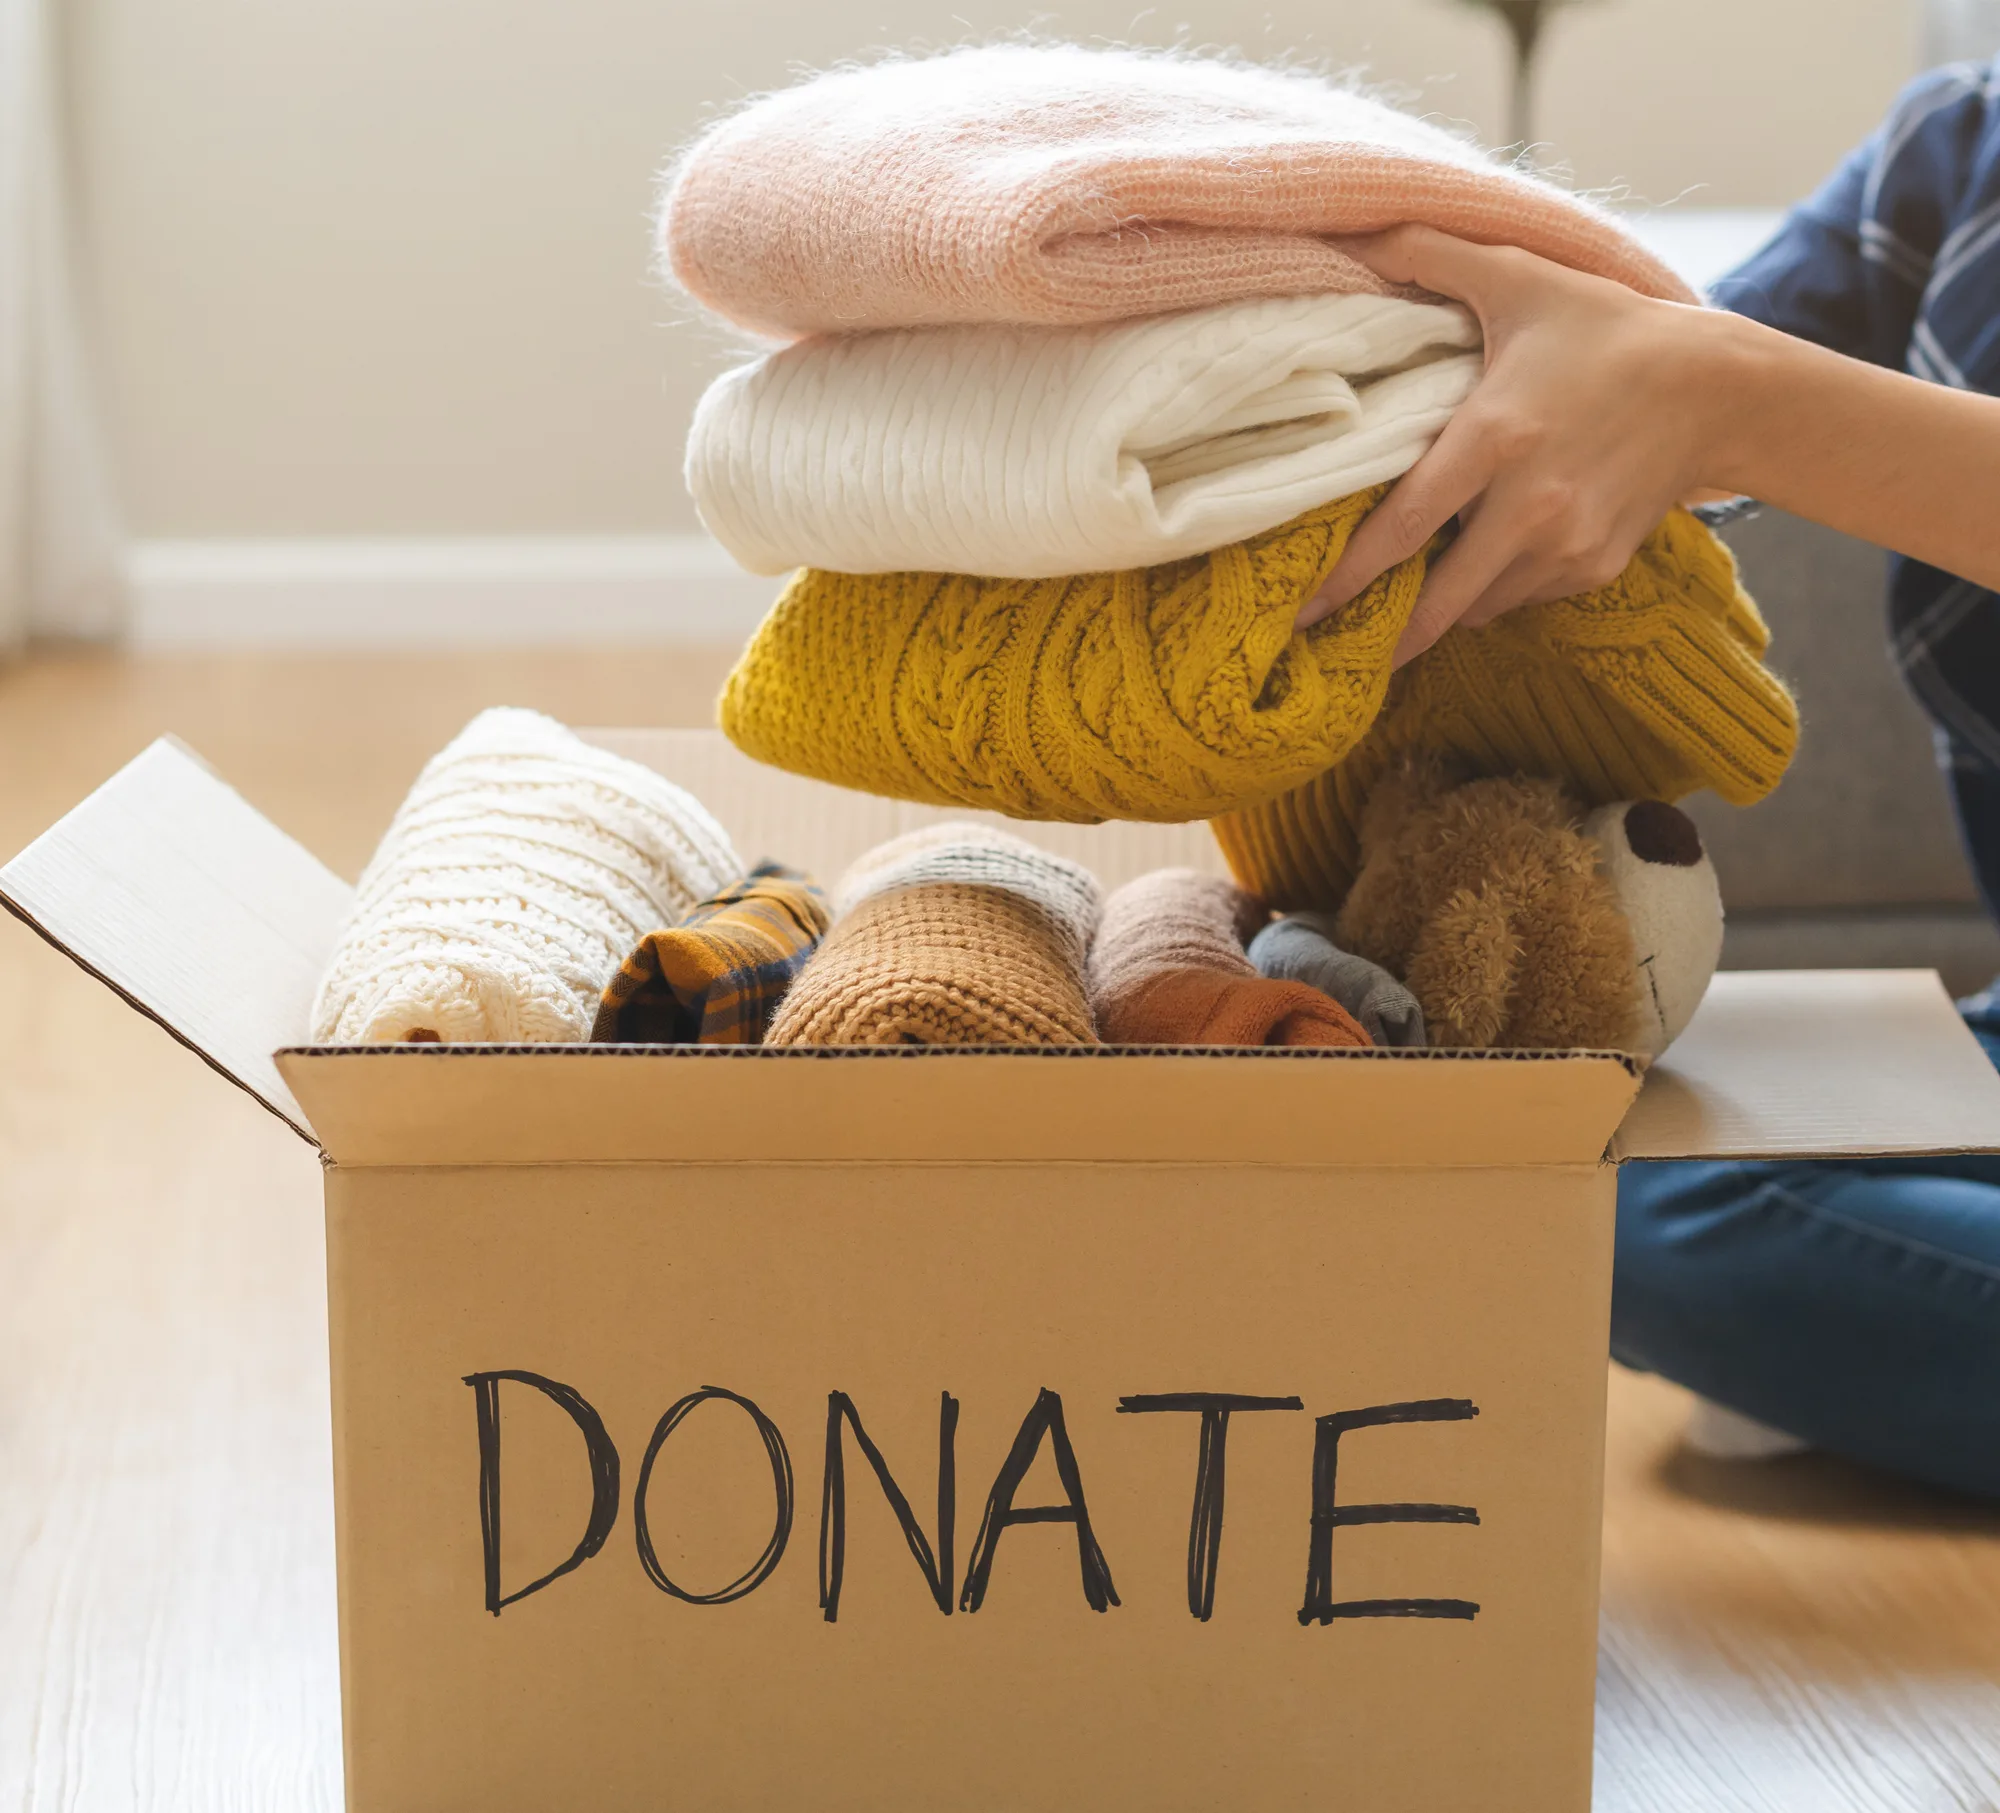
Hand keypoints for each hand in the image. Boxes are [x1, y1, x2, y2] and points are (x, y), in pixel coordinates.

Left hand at [1296, 226, 1743, 663]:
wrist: (1717, 388)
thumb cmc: (1607, 331)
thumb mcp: (1521, 279)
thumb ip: (1433, 254)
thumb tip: (1361, 229)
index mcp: (1495, 439)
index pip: (1400, 528)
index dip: (1347, 580)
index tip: (1305, 615)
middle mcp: (1529, 506)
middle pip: (1437, 598)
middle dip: (1390, 630)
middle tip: (1341, 641)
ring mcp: (1566, 545)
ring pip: (1476, 606)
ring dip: (1445, 601)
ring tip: (1421, 586)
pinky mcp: (1594, 569)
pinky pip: (1522, 599)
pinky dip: (1498, 589)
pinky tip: (1494, 556)